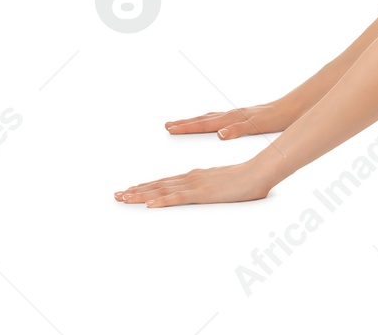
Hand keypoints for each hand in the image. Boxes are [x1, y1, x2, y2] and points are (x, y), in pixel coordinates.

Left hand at [115, 160, 273, 206]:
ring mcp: (196, 185)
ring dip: (141, 194)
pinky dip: (161, 200)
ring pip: (162, 190)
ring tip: (124, 198)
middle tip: (118, 195)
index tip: (131, 189)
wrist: (260, 172)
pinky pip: (177, 198)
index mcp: (196, 176)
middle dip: (136, 190)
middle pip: (158, 184)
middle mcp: (191, 178)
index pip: (166, 182)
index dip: (147, 186)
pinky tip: (149, 204)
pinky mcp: (202, 193)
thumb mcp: (225, 184)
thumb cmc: (247, 179)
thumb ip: (214, 188)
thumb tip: (208, 194)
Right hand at [164, 103, 294, 139]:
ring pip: (209, 118)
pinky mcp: (241, 117)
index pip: (204, 124)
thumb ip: (237, 130)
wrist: (290, 109)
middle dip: (184, 123)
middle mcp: (231, 115)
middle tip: (167, 126)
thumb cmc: (274, 119)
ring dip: (194, 121)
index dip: (186, 127)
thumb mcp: (256, 126)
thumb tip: (218, 134)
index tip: (170, 128)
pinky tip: (208, 125)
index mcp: (231, 119)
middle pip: (203, 119)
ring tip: (179, 123)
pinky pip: (218, 119)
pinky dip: (207, 121)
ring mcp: (236, 115)